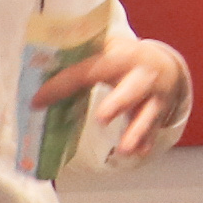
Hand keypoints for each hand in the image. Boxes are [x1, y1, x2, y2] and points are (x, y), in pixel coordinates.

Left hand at [44, 36, 189, 165]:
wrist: (166, 65)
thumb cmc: (124, 59)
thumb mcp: (106, 50)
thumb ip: (78, 59)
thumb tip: (36, 71)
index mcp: (121, 56)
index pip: (89, 70)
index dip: (63, 84)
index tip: (37, 102)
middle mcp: (142, 75)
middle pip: (132, 88)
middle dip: (118, 103)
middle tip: (101, 119)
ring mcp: (156, 95)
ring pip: (148, 113)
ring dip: (136, 131)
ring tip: (124, 150)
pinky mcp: (161, 112)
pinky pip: (154, 129)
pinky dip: (146, 141)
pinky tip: (139, 152)